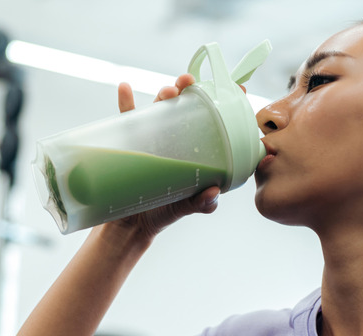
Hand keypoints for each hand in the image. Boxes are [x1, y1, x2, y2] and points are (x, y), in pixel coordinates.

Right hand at [104, 75, 219, 239]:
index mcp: (196, 152)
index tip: (237, 89)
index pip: (215, 124)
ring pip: (160, 108)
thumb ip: (201, 204)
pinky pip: (127, 119)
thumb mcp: (186, 208)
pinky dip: (125, 102)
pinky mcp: (130, 143)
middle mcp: (177, 140)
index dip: (226, 104)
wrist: (132, 225)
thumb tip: (213, 193)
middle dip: (189, 90)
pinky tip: (124, 87)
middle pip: (186, 108)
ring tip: (168, 91)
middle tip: (190, 83)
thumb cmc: (165, 212)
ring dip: (164, 94)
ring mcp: (153, 139)